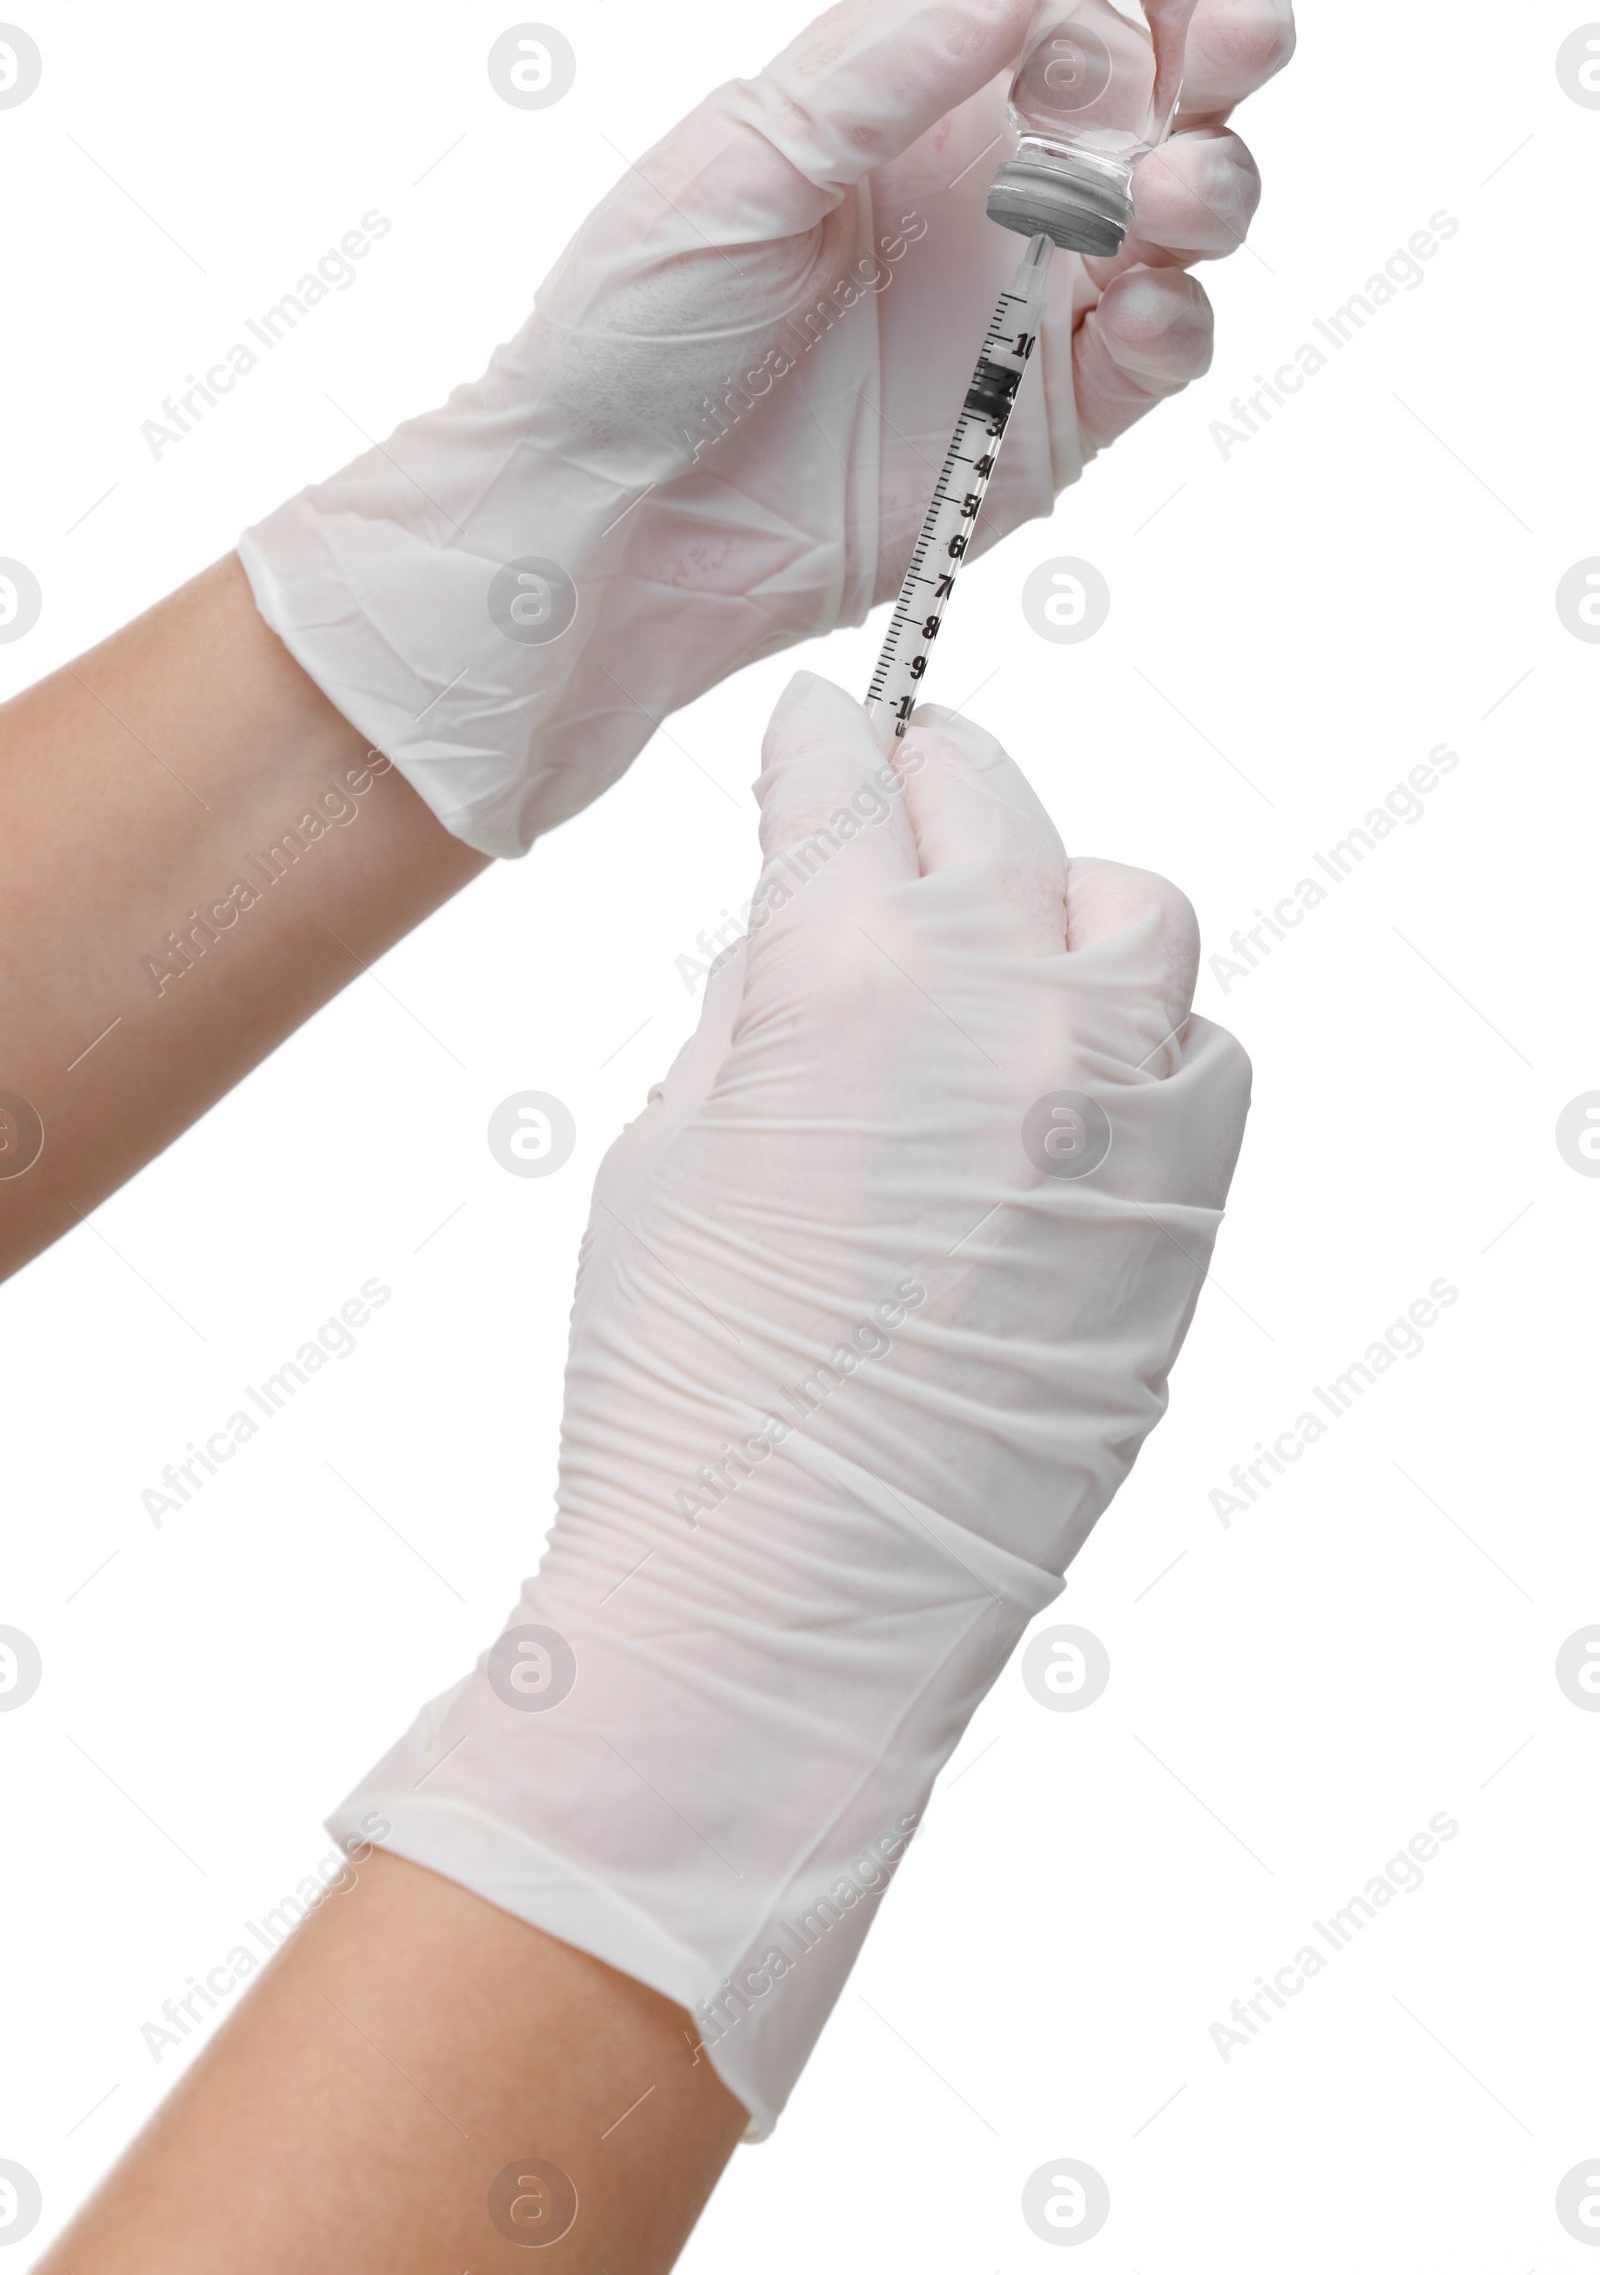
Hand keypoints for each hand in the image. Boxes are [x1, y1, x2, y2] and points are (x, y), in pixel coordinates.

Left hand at [239, 0, 1306, 856]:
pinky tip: (1137, 308)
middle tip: (1234, 25)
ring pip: (1195, 202)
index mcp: (926, 80)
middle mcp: (1004, 175)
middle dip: (1227, 29)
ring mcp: (1039, 296)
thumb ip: (898, 51)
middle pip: (1172, 71)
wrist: (604, 519)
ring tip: (1163, 187)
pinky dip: (1178, 319)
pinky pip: (1166, 351)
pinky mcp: (1056, 417)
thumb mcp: (746, 154)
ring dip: (1211, 173)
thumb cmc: (635, 325)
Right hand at [328, 674, 1250, 2133]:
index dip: (814, 741)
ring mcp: (1118, 1110)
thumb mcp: (663, 1151)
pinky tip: (1073, 1087)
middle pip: (995, 806)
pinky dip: (1141, 1042)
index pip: (841, 781)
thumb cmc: (684, 1394)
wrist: (781, 1605)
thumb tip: (810, 929)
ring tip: (1003, 944)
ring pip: (1133, 913)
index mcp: (844, 975)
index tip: (817, 728)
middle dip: (935, 777)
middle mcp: (1003, 1010)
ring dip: (1059, 899)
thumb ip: (756, 1009)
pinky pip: (1199, 1060)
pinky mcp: (1187, 1212)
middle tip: (905, 781)